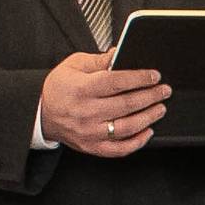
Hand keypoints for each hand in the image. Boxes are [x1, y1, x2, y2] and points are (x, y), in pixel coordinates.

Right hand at [41, 51, 170, 157]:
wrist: (40, 113)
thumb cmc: (59, 88)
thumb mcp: (74, 66)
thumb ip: (99, 60)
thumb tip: (120, 54)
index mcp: (82, 89)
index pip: (117, 82)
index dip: (140, 78)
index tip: (155, 76)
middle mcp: (86, 112)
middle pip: (126, 104)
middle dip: (151, 96)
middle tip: (164, 91)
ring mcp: (89, 132)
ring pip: (127, 127)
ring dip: (149, 117)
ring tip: (160, 108)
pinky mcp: (92, 146)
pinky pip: (119, 149)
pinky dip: (137, 142)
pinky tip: (147, 131)